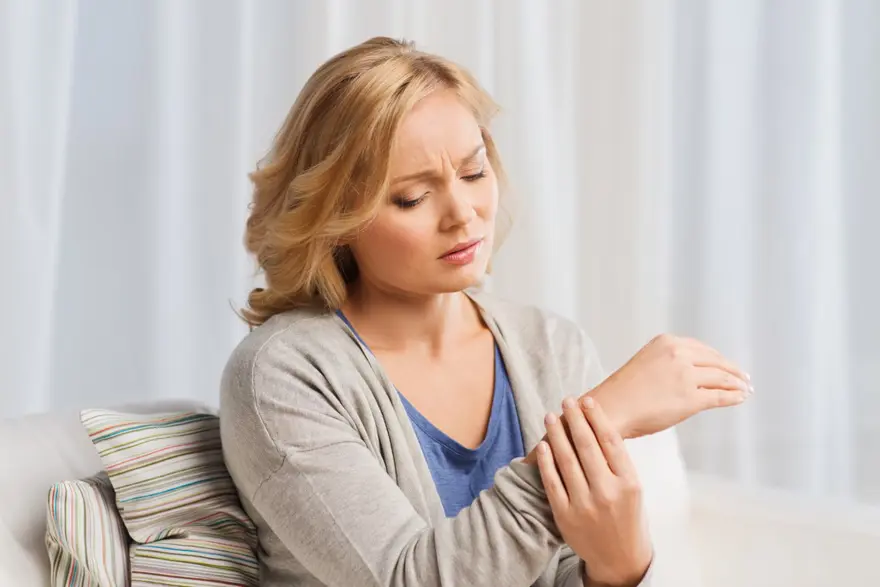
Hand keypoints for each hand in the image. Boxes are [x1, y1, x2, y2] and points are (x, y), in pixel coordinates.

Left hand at [537, 396, 651, 586]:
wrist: (620, 557)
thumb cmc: (627, 515)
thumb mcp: (633, 488)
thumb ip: (617, 462)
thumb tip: (595, 424)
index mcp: (629, 483)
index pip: (610, 441)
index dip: (597, 417)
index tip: (587, 400)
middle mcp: (607, 492)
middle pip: (586, 446)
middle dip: (574, 419)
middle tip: (566, 400)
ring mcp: (584, 505)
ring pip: (566, 460)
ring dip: (557, 434)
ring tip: (551, 416)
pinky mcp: (565, 515)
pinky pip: (552, 481)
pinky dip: (546, 461)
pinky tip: (544, 444)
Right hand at [589, 334, 751, 438]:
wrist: (610, 408)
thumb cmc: (624, 392)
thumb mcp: (647, 363)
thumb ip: (670, 363)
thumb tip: (694, 374)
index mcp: (666, 342)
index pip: (702, 349)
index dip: (718, 358)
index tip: (728, 366)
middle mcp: (678, 354)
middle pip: (716, 361)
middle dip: (733, 371)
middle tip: (744, 378)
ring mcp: (685, 376)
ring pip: (721, 378)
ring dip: (737, 384)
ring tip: (745, 389)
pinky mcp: (690, 398)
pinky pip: (720, 396)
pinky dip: (733, 397)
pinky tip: (740, 398)